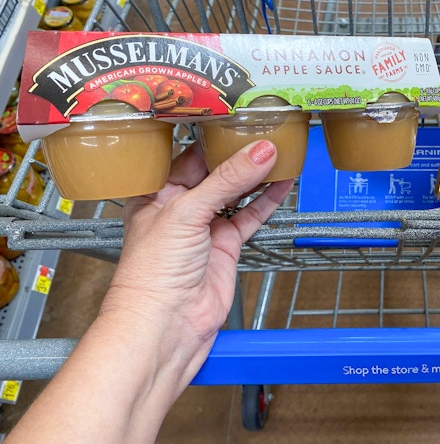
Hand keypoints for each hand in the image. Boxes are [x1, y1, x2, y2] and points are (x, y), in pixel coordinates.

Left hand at [101, 139, 291, 384]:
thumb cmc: (152, 273)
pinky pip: (249, 216)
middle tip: (265, 130)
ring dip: (257, 175)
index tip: (238, 118)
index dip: (210, 136)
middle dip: (239, 153)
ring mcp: (204, 227)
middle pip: (214, 171)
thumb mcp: (187, 213)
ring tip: (281, 150)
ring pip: (236, 192)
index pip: (185, 155)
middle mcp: (178, 207)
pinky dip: (267, 200)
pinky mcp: (225, 246)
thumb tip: (260, 151)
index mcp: (154, 192)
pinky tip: (282, 183)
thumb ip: (227, 180)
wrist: (166, 325)